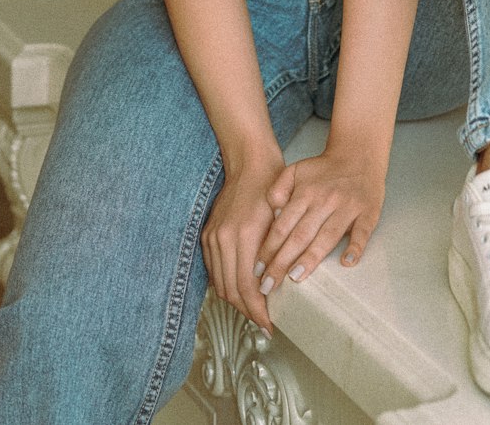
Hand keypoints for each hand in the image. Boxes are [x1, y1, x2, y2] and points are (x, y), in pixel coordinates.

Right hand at [202, 149, 284, 332]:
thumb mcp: (281, 220)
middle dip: (248, 311)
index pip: (247, 287)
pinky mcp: (207, 235)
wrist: (250, 164)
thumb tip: (276, 288)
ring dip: (236, 301)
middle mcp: (223, 238)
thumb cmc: (272, 188)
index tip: (270, 325)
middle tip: (264, 324)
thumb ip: (276, 254)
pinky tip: (241, 290)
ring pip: (220, 284)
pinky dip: (226, 285)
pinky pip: (214, 270)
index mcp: (243, 235)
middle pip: (231, 290)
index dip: (258, 310)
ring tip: (255, 311)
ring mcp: (212, 237)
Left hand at [255, 147, 384, 296]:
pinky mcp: (368, 212)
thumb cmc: (324, 170)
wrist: (359, 155)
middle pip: (300, 235)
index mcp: (305, 192)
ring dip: (310, 258)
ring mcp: (347, 207)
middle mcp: (324, 200)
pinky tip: (346, 262)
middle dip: (282, 262)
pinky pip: (362, 232)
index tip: (257, 270)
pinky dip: (356, 247)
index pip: (283, 225)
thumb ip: (278, 188)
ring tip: (295, 278)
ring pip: (327, 236)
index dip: (269, 248)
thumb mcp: (296, 170)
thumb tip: (271, 211)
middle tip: (268, 285)